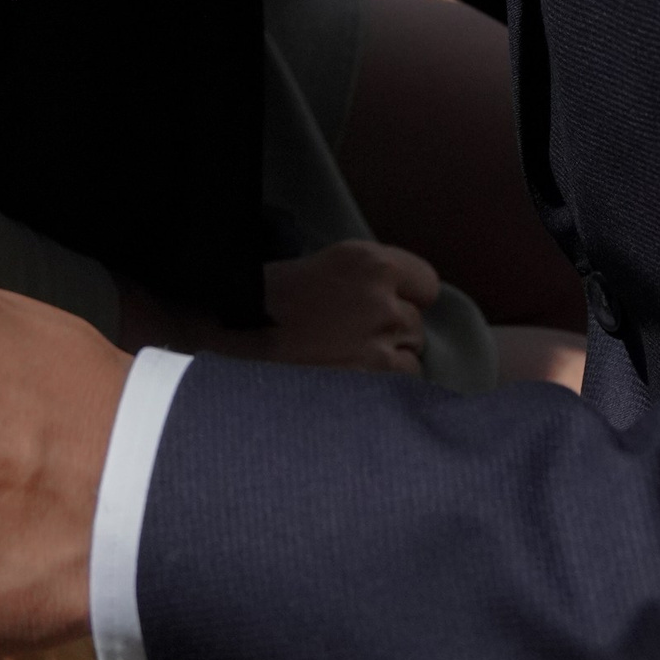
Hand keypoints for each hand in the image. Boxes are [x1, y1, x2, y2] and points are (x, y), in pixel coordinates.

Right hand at [238, 239, 437, 373]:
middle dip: (391, 337)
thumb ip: (366, 282)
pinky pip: (398, 393)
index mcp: (369, 262)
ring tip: (345, 370)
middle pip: (415, 326)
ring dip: (387, 368)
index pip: (427, 284)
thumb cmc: (267, 306)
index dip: (406, 300)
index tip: (385, 311)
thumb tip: (397, 302)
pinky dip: (380, 396)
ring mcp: (379, 344)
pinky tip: (348, 392)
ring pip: (410, 361)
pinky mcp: (372, 384)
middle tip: (350, 345)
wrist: (233, 342)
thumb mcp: (322, 268)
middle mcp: (382, 300)